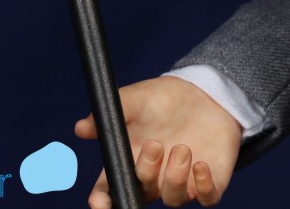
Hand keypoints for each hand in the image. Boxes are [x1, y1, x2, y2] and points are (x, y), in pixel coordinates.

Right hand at [74, 76, 241, 207]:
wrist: (202, 92)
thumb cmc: (163, 98)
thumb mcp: (136, 100)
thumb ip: (110, 115)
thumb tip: (80, 129)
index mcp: (130, 160)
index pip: (110, 188)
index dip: (102, 200)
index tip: (99, 201)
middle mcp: (153, 177)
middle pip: (141, 192)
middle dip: (146, 172)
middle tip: (155, 144)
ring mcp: (181, 182)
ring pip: (172, 199)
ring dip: (175, 177)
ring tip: (182, 147)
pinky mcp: (209, 182)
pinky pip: (207, 198)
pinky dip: (203, 187)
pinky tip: (200, 165)